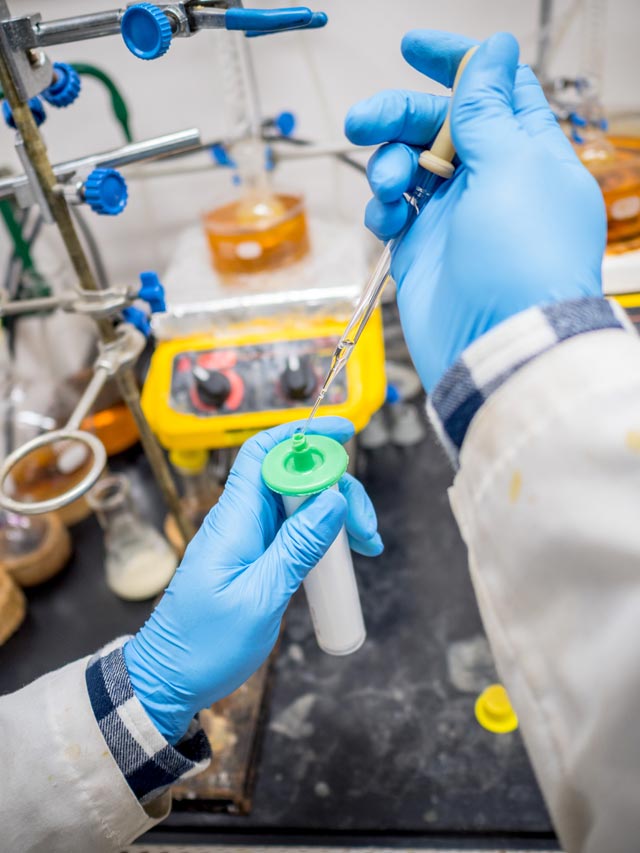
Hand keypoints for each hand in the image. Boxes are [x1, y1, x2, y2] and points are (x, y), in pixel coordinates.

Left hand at [124, 417, 381, 743]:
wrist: (170, 680)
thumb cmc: (206, 645)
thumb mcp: (260, 597)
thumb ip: (298, 546)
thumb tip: (334, 498)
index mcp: (234, 519)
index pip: (265, 453)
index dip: (303, 434)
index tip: (344, 431)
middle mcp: (241, 520)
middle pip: (294, 476)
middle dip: (338, 488)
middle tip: (368, 530)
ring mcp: (249, 538)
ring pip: (301, 503)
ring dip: (337, 515)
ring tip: (367, 547)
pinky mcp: (256, 557)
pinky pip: (295, 530)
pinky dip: (324, 536)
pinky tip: (345, 556)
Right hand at [345, 31, 604, 390]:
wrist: (496, 347)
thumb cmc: (521, 261)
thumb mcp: (510, 167)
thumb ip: (489, 109)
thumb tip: (493, 50)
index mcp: (527, 152)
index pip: (493, 89)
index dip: (456, 63)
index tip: (414, 47)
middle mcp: (492, 181)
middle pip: (438, 126)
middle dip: (399, 117)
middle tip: (362, 120)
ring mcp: (455, 216)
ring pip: (408, 166)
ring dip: (388, 167)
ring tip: (388, 189)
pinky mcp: (423, 249)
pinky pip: (393, 211)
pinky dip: (384, 210)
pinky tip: (387, 221)